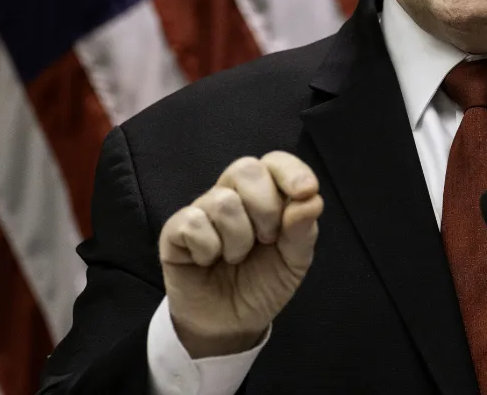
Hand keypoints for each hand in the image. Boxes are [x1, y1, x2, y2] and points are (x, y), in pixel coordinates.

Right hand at [158, 152, 323, 357]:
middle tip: (267, 240)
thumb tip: (311, 200)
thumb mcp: (294, 261)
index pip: (275, 162)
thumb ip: (303, 230)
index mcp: (265, 194)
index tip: (305, 192)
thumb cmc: (263, 283)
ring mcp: (202, 210)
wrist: (231, 324)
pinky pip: (193, 223)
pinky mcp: (175, 231)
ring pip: (223, 201)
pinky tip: (208, 261)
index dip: (291, 171)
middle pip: (246, 169)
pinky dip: (208, 249)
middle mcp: (233, 194)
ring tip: (236, 258)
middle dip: (265, 208)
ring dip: (238, 239)